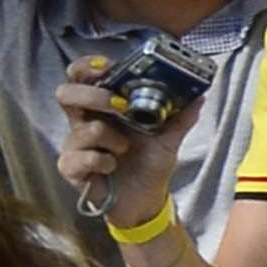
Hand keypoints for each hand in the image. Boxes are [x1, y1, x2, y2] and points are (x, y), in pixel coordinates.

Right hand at [50, 51, 193, 224]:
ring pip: (83, 128)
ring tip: (125, 149)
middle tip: (121, 106)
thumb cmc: (149, 163)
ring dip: (111, 138)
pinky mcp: (71, 167)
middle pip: (66, 93)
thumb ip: (181, 116)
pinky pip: (80, 158)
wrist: (145, 199)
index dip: (88, 67)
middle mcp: (84, 121)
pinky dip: (102, 161)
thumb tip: (199, 96)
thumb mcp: (169, 138)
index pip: (81, 76)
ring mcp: (74, 144)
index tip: (106, 67)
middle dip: (95, 96)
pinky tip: (111, 167)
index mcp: (104, 107)